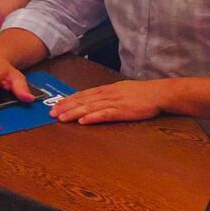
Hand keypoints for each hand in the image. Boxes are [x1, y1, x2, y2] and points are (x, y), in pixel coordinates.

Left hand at [49, 80, 164, 124]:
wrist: (158, 93)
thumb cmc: (140, 93)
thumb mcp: (120, 90)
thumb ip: (106, 95)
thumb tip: (92, 99)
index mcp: (105, 89)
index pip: (82, 94)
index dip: (67, 100)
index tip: (55, 105)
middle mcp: (106, 94)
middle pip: (82, 101)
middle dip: (65, 107)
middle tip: (51, 113)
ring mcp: (114, 102)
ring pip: (90, 107)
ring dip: (74, 113)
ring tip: (61, 118)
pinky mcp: (122, 111)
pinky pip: (105, 114)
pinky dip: (93, 117)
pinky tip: (83, 121)